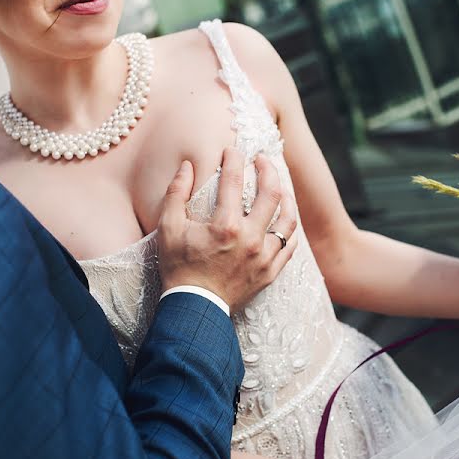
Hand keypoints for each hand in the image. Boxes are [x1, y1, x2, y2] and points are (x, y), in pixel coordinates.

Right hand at [157, 147, 298, 311]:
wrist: (194, 308)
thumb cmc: (179, 268)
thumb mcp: (169, 229)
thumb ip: (177, 194)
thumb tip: (187, 166)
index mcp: (226, 226)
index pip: (234, 180)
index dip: (233, 159)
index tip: (232, 150)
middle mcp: (250, 239)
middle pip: (271, 193)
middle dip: (268, 169)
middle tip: (262, 159)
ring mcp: (264, 256)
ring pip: (288, 219)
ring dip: (286, 196)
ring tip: (279, 186)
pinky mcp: (271, 271)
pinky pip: (290, 245)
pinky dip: (289, 228)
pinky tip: (285, 217)